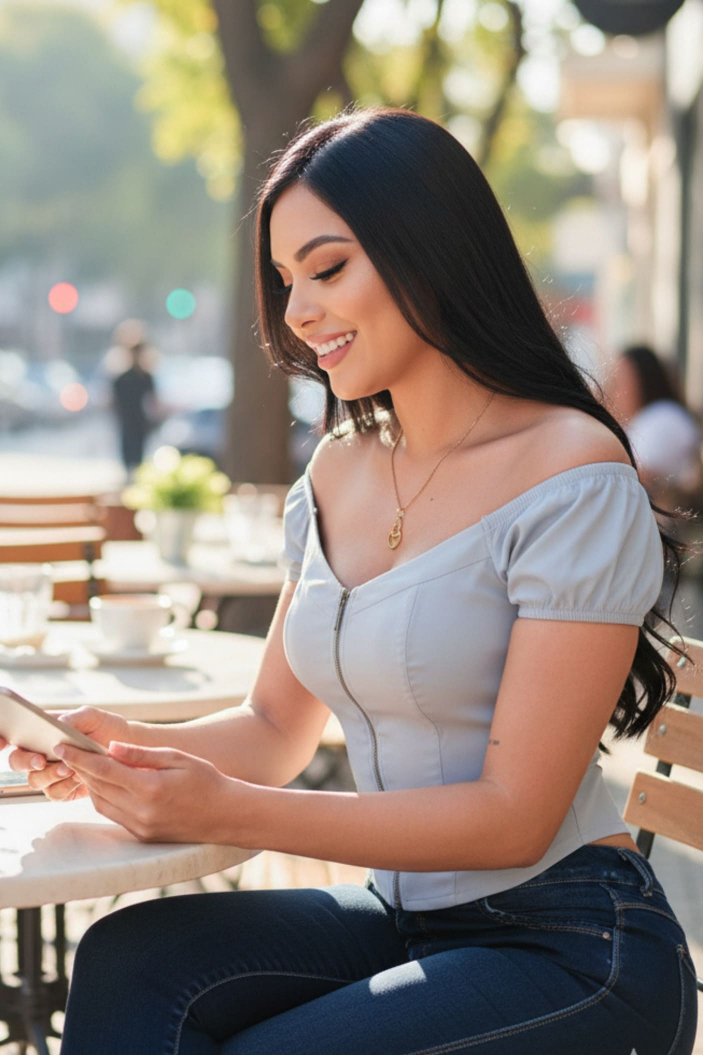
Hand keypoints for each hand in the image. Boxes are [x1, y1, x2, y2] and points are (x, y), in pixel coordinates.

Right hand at [0, 707, 131, 801]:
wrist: (125, 750)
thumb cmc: (105, 727)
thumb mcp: (93, 716)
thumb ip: (75, 717)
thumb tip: (59, 723)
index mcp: (40, 731)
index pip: (12, 735)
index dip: (1, 738)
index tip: (2, 742)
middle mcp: (39, 753)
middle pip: (17, 762)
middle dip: (25, 762)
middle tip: (41, 760)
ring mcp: (48, 773)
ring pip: (35, 780)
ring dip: (50, 774)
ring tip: (70, 767)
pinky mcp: (62, 789)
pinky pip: (54, 793)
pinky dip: (66, 786)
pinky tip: (79, 777)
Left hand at [53, 740, 245, 844]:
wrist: (226, 815)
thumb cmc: (206, 780)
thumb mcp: (177, 758)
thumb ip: (142, 754)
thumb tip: (111, 747)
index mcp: (149, 788)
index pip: (104, 769)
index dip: (79, 757)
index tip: (61, 746)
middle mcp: (141, 811)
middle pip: (98, 786)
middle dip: (80, 768)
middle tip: (68, 751)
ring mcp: (140, 826)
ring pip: (101, 803)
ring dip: (91, 784)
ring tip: (85, 765)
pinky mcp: (142, 835)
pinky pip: (113, 814)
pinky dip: (104, 797)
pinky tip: (106, 784)